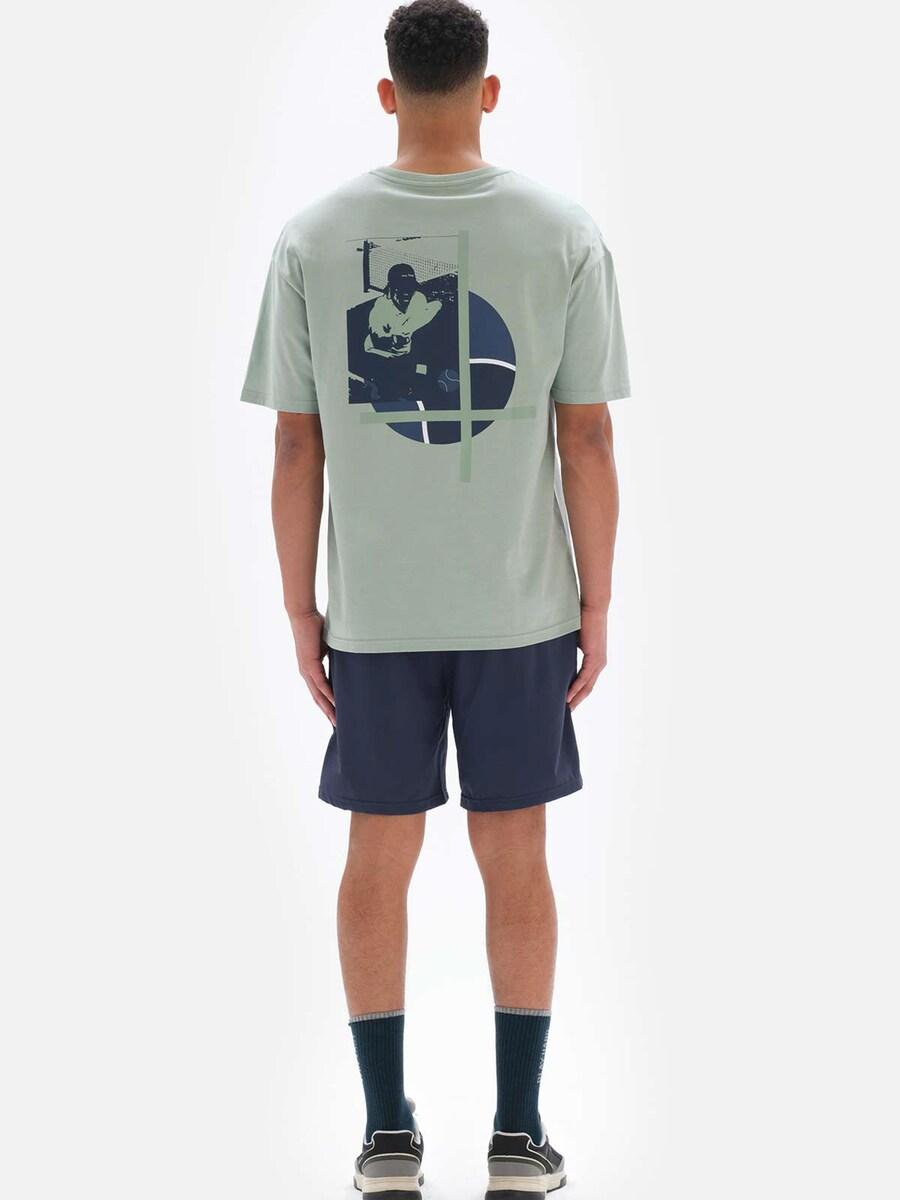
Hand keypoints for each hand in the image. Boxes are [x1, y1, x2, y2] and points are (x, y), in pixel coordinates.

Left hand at [290, 610, 334, 725]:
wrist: (303, 615)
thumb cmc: (316, 626)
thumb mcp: (330, 646)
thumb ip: (336, 656)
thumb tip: (349, 660)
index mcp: (311, 669)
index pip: (320, 691)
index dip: (328, 704)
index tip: (337, 714)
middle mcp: (307, 673)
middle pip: (318, 698)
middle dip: (328, 713)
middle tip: (338, 726)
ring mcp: (307, 670)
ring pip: (318, 695)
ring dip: (328, 708)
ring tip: (337, 720)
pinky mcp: (309, 664)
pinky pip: (320, 683)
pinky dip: (328, 694)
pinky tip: (335, 703)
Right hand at [567, 606, 607, 710]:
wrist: (593, 608)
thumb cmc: (582, 620)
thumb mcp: (573, 642)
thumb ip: (568, 653)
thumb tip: (555, 660)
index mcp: (595, 660)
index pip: (586, 681)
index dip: (577, 692)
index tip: (567, 702)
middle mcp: (599, 663)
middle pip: (588, 688)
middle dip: (577, 700)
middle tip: (567, 712)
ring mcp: (599, 662)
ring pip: (587, 685)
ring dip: (576, 698)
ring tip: (566, 708)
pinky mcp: (595, 658)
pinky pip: (585, 677)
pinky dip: (576, 688)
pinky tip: (568, 697)